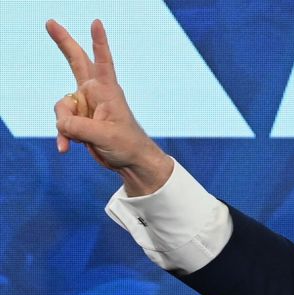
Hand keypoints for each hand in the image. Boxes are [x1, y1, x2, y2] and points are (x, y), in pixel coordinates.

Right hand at [46, 19, 172, 196]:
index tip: (97, 22)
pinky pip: (61, 123)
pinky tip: (65, 149)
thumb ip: (78, 127)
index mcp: (108, 90)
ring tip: (80, 140)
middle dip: (63, 41)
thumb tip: (61, 123)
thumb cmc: (127, 145)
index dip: (99, 42)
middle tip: (50, 22)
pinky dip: (63, 135)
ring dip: (65, 126)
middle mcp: (95, 93)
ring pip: (61, 106)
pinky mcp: (79, 119)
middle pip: (76, 61)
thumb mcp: (104, 136)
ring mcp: (86, 105)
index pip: (103, 62)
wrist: (130, 162)